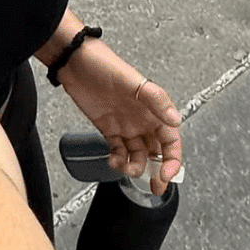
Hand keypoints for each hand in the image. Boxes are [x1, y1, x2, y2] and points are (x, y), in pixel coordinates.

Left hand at [58, 39, 182, 196]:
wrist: (74, 63)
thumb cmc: (104, 64)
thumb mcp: (132, 80)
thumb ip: (155, 100)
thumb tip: (175, 119)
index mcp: (153, 109)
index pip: (171, 140)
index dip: (173, 159)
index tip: (167, 173)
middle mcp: (142, 119)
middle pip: (157, 152)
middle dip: (158, 171)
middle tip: (155, 187)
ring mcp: (126, 125)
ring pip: (138, 155)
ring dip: (135, 167)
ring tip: (126, 168)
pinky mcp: (109, 129)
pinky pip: (119, 151)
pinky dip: (118, 161)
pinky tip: (113, 161)